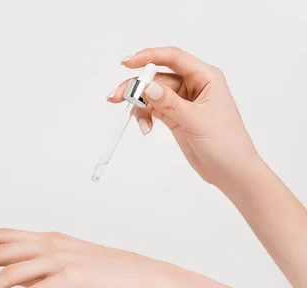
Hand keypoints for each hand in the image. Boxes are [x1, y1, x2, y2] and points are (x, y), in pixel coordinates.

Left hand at [0, 229, 165, 287]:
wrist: (142, 276)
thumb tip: (15, 275)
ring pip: (14, 271)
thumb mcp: (68, 263)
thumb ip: (41, 266)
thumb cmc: (106, 272)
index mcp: (49, 239)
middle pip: (3, 249)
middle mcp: (51, 244)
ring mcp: (62, 259)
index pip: (6, 234)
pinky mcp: (73, 278)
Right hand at [108, 46, 258, 185]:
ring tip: (132, 118)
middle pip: (157, 77)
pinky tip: (145, 128)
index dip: (149, 56)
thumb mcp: (197, 120)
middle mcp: (193, 85)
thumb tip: (147, 87)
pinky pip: (153, 109)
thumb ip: (171, 103)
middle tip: (116, 98)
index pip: (174, 58)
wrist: (231, 171)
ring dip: (138, 104)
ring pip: (152, 94)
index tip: (127, 63)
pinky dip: (145, 116)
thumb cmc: (226, 142)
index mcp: (206, 77)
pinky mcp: (175, 116)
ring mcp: (182, 101)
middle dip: (136, 86)